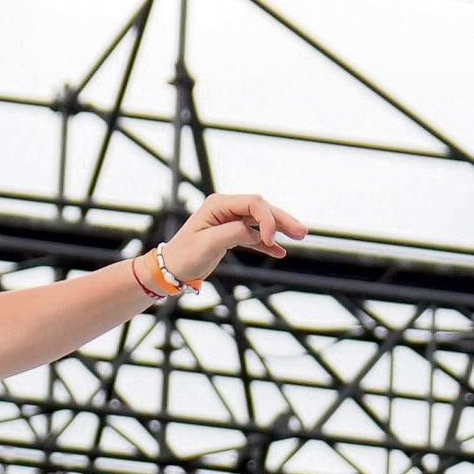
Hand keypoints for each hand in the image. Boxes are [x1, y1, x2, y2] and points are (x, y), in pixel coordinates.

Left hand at [157, 192, 304, 286]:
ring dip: (279, 229)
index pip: (253, 204)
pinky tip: (280, 252)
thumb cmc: (185, 256)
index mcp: (218, 204)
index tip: (271, 240)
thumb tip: (256, 232)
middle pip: (261, 209)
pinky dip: (267, 244)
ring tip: (300, 236)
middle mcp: (225, 208)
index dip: (267, 219)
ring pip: (261, 222)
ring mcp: (229, 220)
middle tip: (303, 232)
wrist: (170, 270)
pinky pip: (254, 236)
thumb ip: (234, 233)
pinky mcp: (230, 234)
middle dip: (282, 220)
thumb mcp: (209, 244)